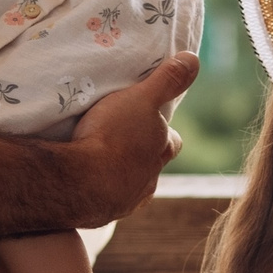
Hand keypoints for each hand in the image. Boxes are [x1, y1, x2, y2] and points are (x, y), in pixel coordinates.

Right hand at [66, 54, 197, 220]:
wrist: (79, 183)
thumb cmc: (112, 136)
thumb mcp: (140, 99)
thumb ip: (167, 80)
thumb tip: (193, 59)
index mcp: (161, 150)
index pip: (172, 141)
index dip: (164, 131)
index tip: (150, 121)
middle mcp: (149, 179)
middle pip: (153, 165)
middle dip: (142, 154)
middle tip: (122, 139)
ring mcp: (127, 199)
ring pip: (130, 185)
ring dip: (120, 173)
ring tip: (100, 160)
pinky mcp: (102, 213)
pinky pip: (106, 200)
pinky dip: (101, 190)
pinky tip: (87, 182)